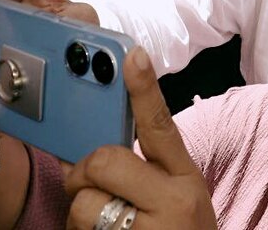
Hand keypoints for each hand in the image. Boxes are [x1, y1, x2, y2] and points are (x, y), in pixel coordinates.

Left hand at [64, 49, 216, 229]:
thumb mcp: (176, 202)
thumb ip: (147, 172)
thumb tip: (94, 149)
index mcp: (187, 183)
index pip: (162, 127)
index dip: (145, 89)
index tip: (133, 54)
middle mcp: (174, 205)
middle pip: (104, 161)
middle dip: (85, 174)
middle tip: (92, 190)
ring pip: (82, 203)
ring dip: (80, 214)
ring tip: (105, 227)